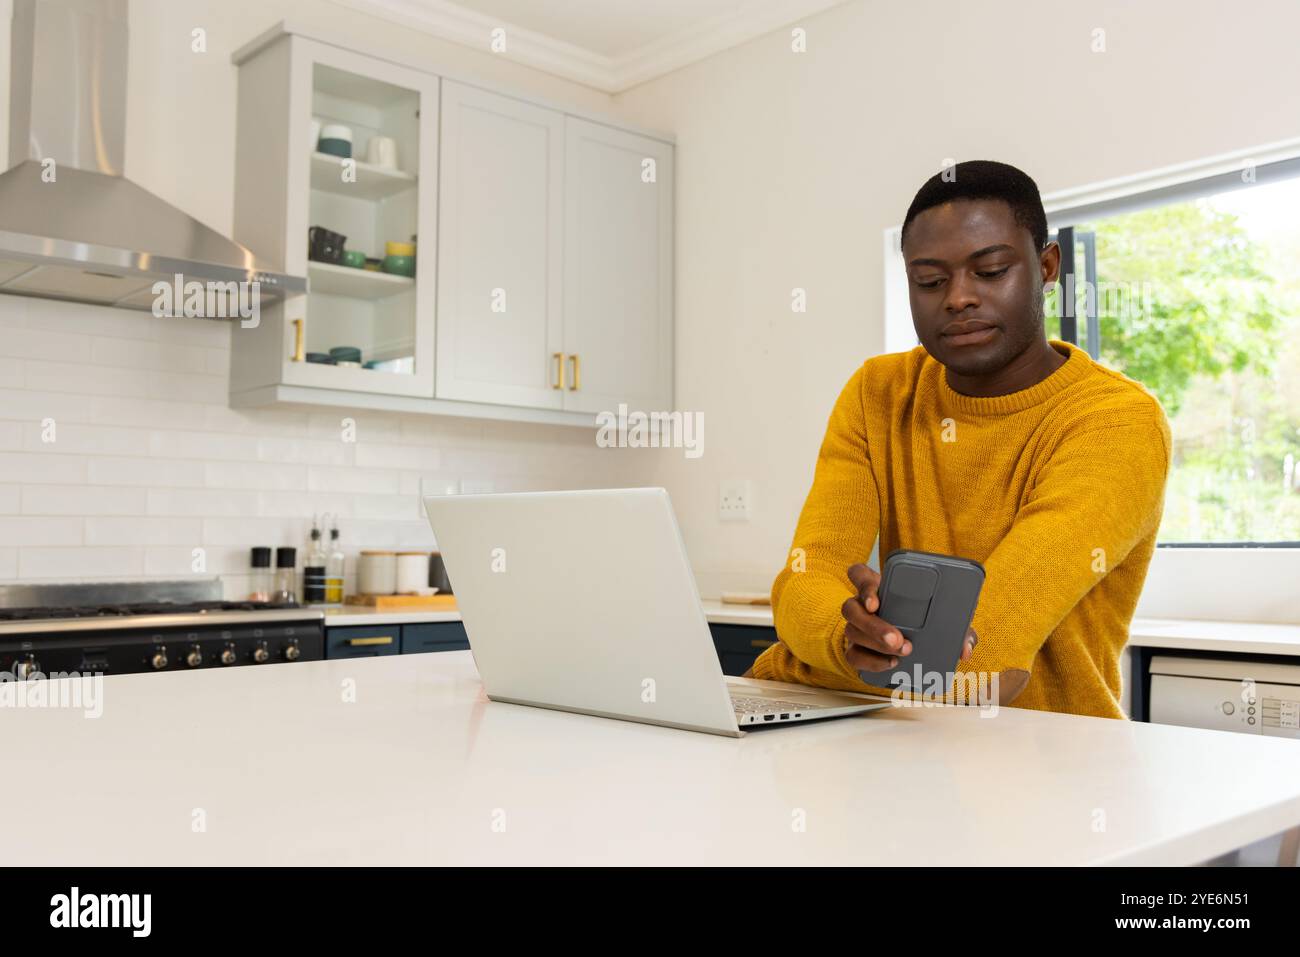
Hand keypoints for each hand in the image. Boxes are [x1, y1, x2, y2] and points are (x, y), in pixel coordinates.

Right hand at [843, 563, 978, 672]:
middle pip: (851, 608)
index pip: (859, 575)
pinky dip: (871, 662)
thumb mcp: (942, 616)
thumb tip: (964, 648)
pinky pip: (853, 656)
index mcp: (878, 587)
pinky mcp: (855, 649)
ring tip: (903, 652)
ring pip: (851, 632)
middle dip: (874, 625)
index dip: (863, 586)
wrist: (913, 643)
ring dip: (876, 644)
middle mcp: (861, 605)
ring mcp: (855, 627)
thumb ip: (957, 626)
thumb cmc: (925, 621)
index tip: (876, 601)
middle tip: (898, 639)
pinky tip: (892, 664)